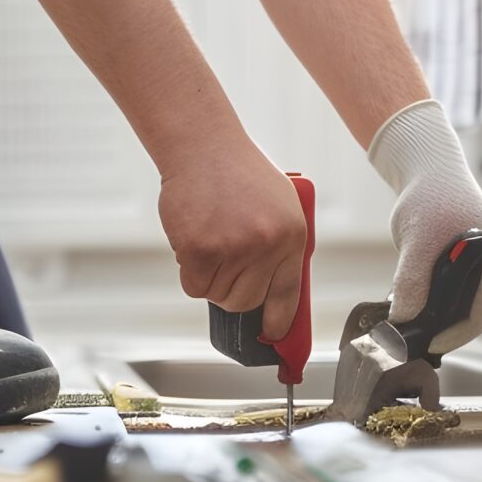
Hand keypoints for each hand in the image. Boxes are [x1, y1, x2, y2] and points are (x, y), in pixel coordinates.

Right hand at [159, 140, 310, 342]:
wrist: (204, 146)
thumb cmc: (238, 173)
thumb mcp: (279, 206)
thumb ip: (279, 248)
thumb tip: (270, 294)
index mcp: (292, 236)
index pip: (288, 294)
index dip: (279, 321)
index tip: (273, 335)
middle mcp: (267, 246)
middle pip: (247, 301)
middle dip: (233, 291)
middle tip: (225, 263)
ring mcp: (234, 249)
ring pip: (218, 295)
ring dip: (209, 277)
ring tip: (211, 238)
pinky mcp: (200, 250)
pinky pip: (194, 286)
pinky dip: (190, 272)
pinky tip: (194, 240)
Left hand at [371, 100, 481, 355]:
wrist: (428, 169)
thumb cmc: (431, 198)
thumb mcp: (418, 244)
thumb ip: (411, 285)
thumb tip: (401, 325)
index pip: (476, 322)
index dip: (442, 338)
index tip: (410, 345)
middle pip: (465, 320)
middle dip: (433, 329)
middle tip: (397, 335)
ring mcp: (481, 275)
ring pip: (453, 312)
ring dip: (427, 316)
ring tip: (396, 318)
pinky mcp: (463, 272)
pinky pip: (445, 299)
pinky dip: (425, 303)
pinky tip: (402, 300)